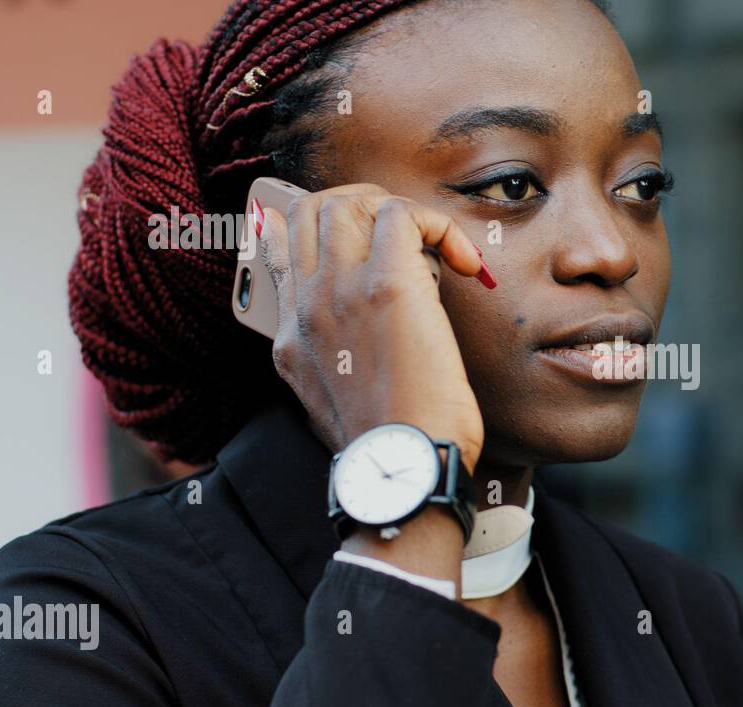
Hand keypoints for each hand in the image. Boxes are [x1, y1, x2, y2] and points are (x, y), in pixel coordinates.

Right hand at [259, 184, 487, 473]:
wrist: (401, 469)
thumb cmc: (388, 448)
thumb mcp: (332, 406)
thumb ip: (328, 364)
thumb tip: (341, 344)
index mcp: (290, 334)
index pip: (278, 243)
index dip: (316, 221)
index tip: (358, 231)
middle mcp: (306, 303)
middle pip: (315, 208)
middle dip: (366, 207)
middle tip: (410, 237)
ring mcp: (340, 289)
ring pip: (353, 202)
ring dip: (404, 214)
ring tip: (437, 249)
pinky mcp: (387, 284)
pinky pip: (403, 215)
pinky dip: (439, 226)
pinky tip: (464, 263)